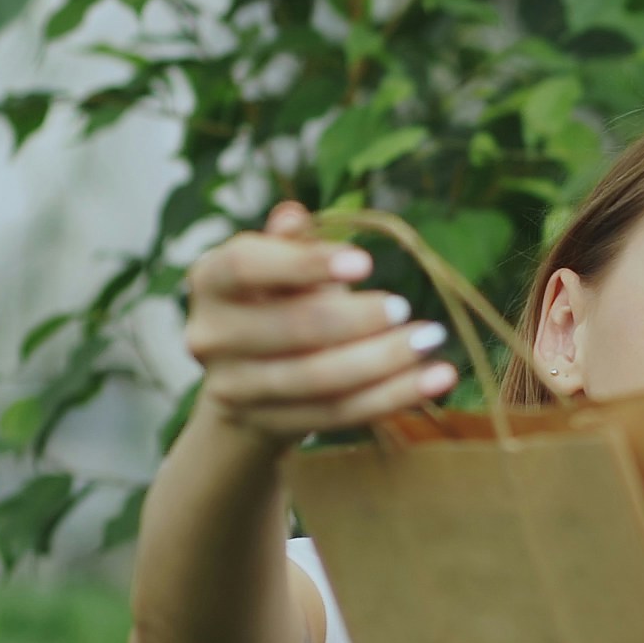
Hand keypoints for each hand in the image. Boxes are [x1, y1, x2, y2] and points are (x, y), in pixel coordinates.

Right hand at [181, 200, 458, 442]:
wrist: (251, 377)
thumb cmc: (276, 301)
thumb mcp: (281, 266)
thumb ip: (291, 244)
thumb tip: (293, 217)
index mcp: (209, 280)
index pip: (247, 267)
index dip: (304, 264)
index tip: (365, 262)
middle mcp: (209, 336)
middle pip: (290, 329)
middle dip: (356, 320)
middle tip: (405, 308)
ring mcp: (234, 388)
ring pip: (318, 379)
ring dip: (383, 361)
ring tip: (430, 341)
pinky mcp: (269, 425)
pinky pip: (338, 413)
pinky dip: (392, 396)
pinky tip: (434, 379)